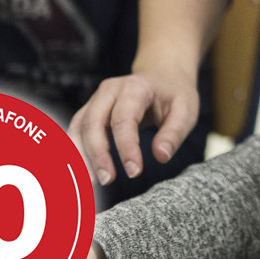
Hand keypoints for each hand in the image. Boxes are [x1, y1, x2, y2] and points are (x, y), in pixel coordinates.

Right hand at [70, 68, 199, 184]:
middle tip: (107, 180)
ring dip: (79, 155)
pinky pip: (76, 131)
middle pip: (93, 122)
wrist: (162, 75)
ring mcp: (97, 99)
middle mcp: (110, 90)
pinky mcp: (90, 111)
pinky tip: (79, 173)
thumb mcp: (186, 110)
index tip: (134, 172)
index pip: (124, 119)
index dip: (126, 148)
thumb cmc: (174, 94)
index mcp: (135, 87)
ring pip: (78, 127)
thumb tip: (161, 156)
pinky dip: (74, 152)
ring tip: (88, 183)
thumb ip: (174, 133)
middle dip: (97, 154)